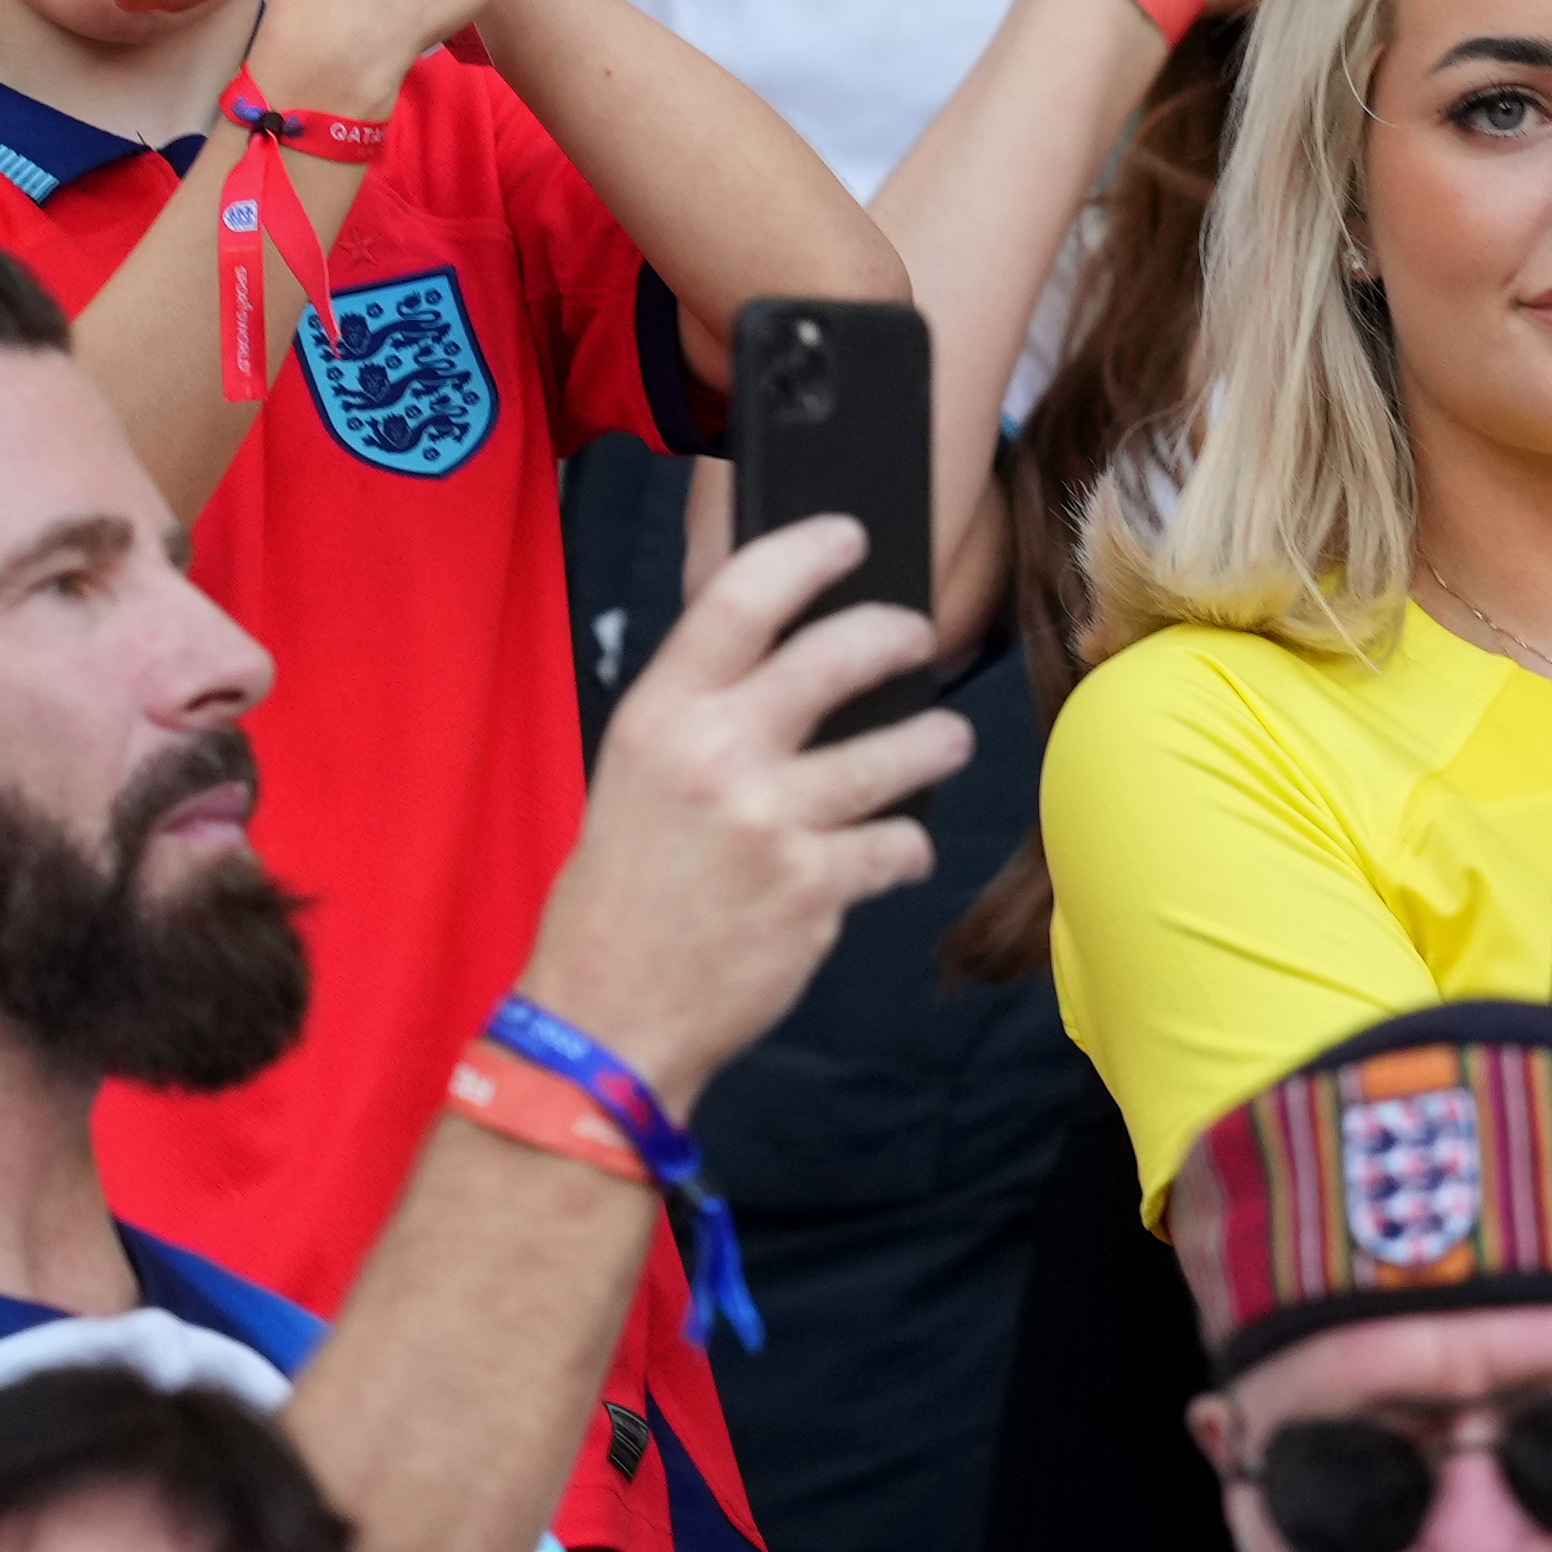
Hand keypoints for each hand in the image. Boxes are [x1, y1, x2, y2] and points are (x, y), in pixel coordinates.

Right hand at [509, 515, 966, 1111]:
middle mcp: (716, 756)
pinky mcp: (815, 887)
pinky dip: (904, 848)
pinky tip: (889, 853)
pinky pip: (897, 843)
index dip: (805, 555)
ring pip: (898, 751)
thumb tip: (794, 662)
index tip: (850, 538)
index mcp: (660, 717)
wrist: (607, 1013)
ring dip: (936, 743)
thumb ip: (705, 717)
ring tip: (944, 743)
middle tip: (920, 639)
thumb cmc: (623, 893)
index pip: (739, 599)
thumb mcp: (635, 777)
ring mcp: (770, 821)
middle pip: (838, 656)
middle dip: (898, 637)